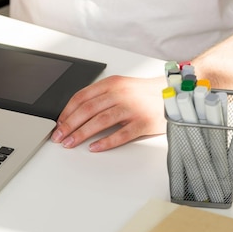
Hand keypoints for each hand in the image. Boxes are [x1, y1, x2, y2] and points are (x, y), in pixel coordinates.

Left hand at [51, 75, 166, 151]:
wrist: (174, 94)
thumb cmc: (144, 94)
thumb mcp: (120, 88)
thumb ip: (100, 97)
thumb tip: (75, 114)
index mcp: (111, 84)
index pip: (81, 97)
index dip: (67, 112)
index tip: (58, 124)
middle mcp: (120, 93)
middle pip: (88, 109)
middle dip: (69, 125)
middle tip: (59, 136)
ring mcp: (132, 107)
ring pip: (100, 121)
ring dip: (82, 134)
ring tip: (71, 143)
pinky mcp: (143, 122)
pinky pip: (121, 134)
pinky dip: (106, 142)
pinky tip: (94, 147)